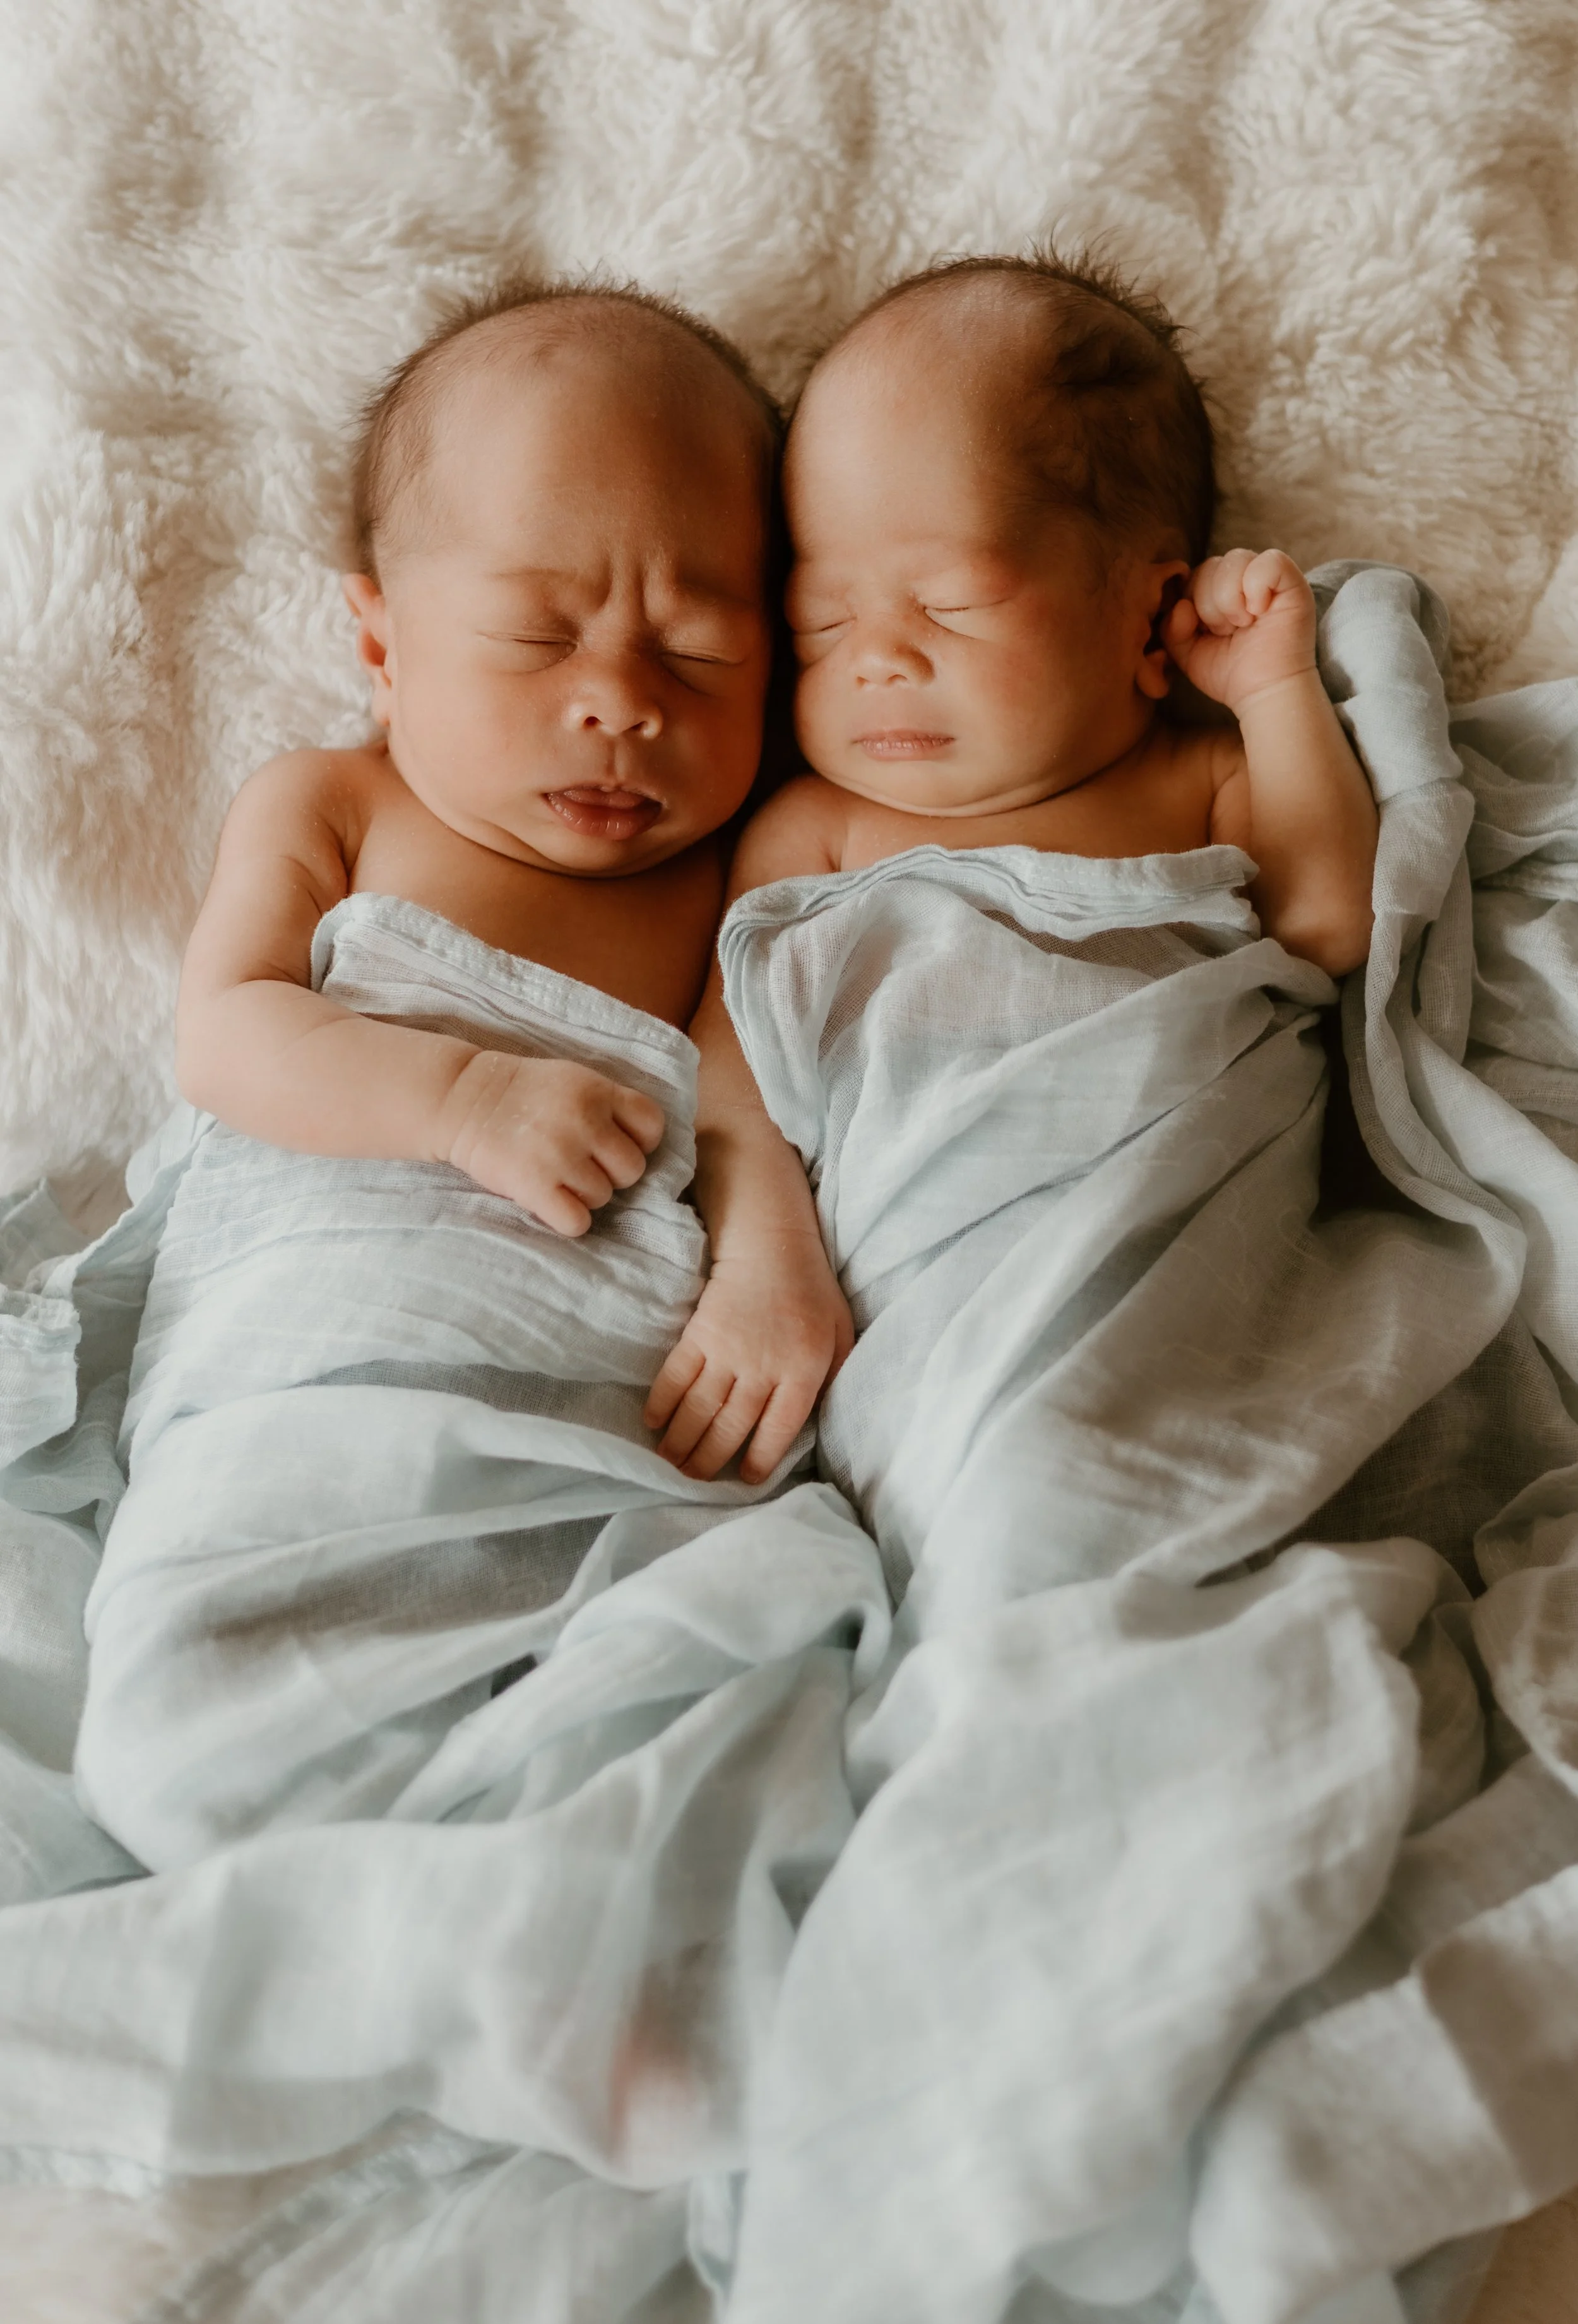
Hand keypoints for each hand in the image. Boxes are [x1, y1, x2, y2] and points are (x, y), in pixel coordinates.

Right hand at [437, 1050, 663, 1235]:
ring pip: (604, 1197)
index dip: (639, 1142)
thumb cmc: (520, 1094)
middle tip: (581, 1166)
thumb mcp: (571, 1080)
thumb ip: (607, 1105)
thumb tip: (640, 1145)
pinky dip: (567, 1219)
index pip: (651, 1126)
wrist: (461, 1099)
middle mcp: (585, 1121)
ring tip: (556, 1178)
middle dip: (610, 1173)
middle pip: (632, 1169)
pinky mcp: (535, 1185)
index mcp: (598, 1091)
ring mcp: (561, 1154)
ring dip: (584, 1195)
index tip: (613, 1145)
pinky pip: (578, 1222)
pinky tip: (550, 1202)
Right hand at [643, 1229, 854, 1483]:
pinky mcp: (699, 1334)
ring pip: (699, 1409)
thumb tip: (822, 1419)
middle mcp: (763, 1368)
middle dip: (709, 1461)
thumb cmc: (812, 1291)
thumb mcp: (843, 1334)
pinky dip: (662, 1402)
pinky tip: (653, 1423)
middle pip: (731, 1427)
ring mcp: (727, 1351)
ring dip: (681, 1441)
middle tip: (694, 1480)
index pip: (779, 1430)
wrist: (771, 1243)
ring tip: (670, 1462)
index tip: (745, 1480)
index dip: (760, 1460)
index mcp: (803, 1372)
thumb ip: (835, 1377)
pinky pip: (676, 1376)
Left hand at [1164, 549, 1316, 716]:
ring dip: (1230, 599)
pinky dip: (1257, 588)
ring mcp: (1270, 579)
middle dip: (1209, 604)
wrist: (1263, 694)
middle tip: (1227, 631)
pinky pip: (1270, 560)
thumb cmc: (1230, 674)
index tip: (1208, 632)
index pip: (1196, 573)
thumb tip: (1182, 605)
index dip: (1193, 601)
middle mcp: (1246, 579)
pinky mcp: (1293, 582)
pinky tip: (1260, 612)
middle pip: (1212, 563)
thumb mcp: (1188, 652)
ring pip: (1236, 559)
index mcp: (1222, 590)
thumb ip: (1172, 628)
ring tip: (1243, 624)